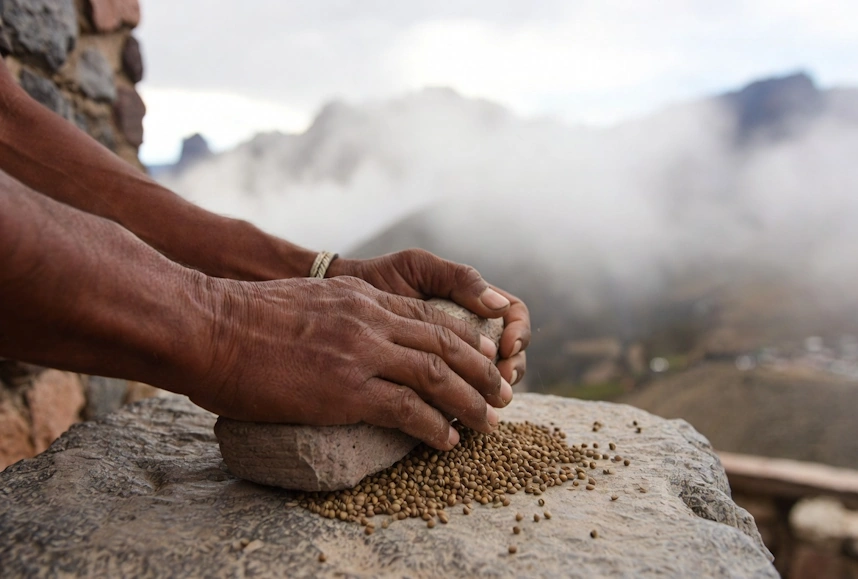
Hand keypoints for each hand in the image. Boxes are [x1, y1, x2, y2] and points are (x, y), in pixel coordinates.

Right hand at [184, 275, 513, 449]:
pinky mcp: (346, 389)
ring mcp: (361, 353)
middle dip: (481, 371)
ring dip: (470, 400)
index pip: (430, 316)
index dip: (464, 339)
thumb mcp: (306, 301)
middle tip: (502, 393)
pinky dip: (434, 426)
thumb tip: (348, 340)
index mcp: (361, 298)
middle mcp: (370, 320)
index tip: (483, 358)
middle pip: (445, 343)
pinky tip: (447, 439)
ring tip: (488, 422)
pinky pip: (407, 409)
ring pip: (437, 375)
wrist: (209, 327)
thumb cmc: (245, 318)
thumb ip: (339, 314)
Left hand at [328, 249, 529, 386]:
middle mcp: (466, 329)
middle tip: (500, 388)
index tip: (508, 349)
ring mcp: (449, 355)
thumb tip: (498, 305)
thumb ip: (458, 279)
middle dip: (509, 370)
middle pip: (509, 352)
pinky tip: (454, 414)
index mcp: (472, 301)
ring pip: (487, 377)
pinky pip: (454, 393)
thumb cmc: (379, 275)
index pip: (514, 316)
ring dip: (490, 391)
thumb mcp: (419, 268)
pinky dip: (460, 403)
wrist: (338, 296)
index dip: (519, 333)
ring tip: (483, 403)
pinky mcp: (428, 377)